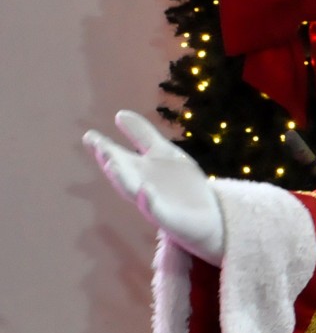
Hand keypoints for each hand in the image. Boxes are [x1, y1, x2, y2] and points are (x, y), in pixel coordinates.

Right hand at [83, 110, 224, 265]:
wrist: (208, 215)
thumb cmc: (182, 184)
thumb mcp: (165, 153)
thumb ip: (142, 135)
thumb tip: (119, 113)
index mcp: (138, 170)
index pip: (117, 156)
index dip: (103, 147)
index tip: (89, 135)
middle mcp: (140, 186)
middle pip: (122, 174)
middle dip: (111, 162)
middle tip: (101, 148)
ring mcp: (152, 203)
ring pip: (133, 192)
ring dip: (122, 180)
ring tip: (112, 164)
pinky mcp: (167, 219)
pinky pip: (154, 210)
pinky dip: (148, 200)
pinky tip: (145, 189)